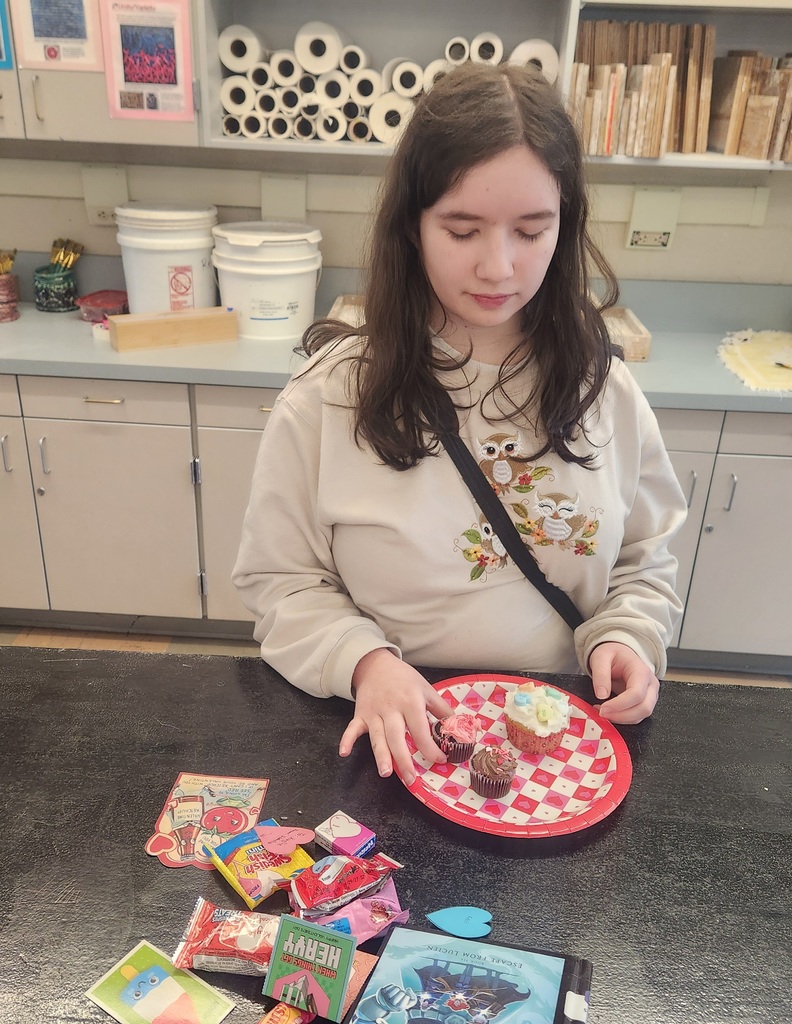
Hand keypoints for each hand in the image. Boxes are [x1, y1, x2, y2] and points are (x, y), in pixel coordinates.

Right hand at [339, 649, 451, 783]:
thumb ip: (442, 709)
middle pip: (397, 737)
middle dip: (404, 759)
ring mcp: (374, 712)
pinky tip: (344, 752)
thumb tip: (462, 728)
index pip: (420, 729)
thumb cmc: (404, 679)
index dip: (430, 747)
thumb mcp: (426, 689)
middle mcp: (391, 708)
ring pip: (377, 737)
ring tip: (385, 773)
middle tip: (411, 779)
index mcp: (410, 702)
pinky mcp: (360, 714)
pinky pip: (352, 728)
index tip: (439, 759)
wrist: (376, 664)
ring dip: (380, 754)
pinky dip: (347, 740)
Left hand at [588, 642, 659, 723]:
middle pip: (644, 708)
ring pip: (642, 715)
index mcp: (641, 671)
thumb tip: (601, 695)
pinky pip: (637, 716)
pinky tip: (609, 712)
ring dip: (622, 718)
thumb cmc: (612, 654)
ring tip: (602, 712)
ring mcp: (650, 695)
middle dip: (622, 716)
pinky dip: (623, 718)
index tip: (603, 709)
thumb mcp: (601, 657)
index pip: (637, 694)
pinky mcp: (645, 702)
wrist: (619, 654)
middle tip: (602, 714)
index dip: (620, 705)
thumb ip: (600, 674)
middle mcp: (650, 684)